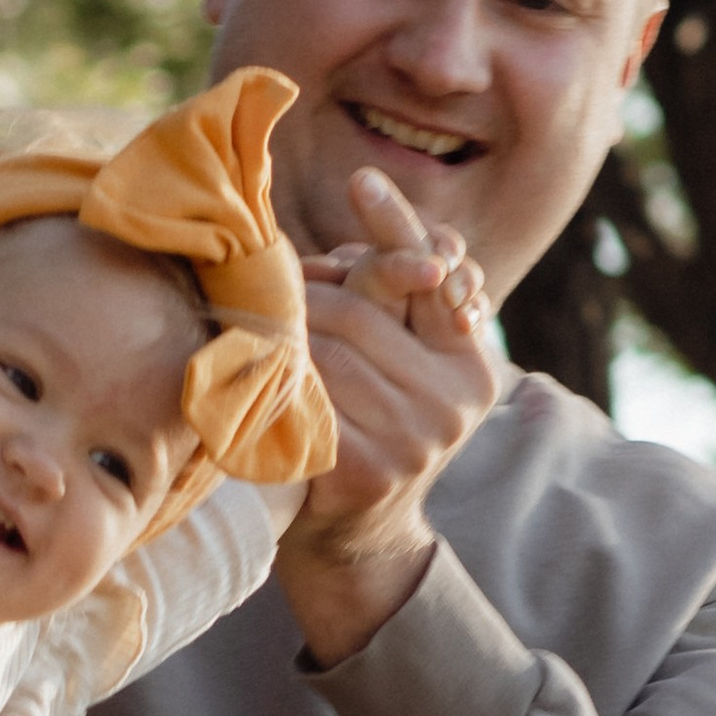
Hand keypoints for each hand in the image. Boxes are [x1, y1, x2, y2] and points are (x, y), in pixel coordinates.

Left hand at [279, 167, 497, 664]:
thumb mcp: (400, 366)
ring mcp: (415, 439)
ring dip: (277, 331)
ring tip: (244, 324)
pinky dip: (269, 380)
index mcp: (472, 365)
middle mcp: (455, 401)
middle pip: (361, 311)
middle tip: (260, 282)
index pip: (432, 279)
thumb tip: (364, 214)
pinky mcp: (367, 470)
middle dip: (306, 291)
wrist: (357, 538)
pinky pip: (303, 399)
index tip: (361, 177)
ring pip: (324, 350)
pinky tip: (245, 371)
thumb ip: (395, 304)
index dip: (396, 226)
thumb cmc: (370, 429)